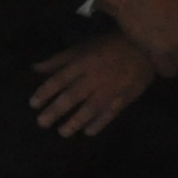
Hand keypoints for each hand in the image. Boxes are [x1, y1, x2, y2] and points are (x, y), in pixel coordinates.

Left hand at [30, 31, 156, 136]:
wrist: (144, 46)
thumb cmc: (107, 45)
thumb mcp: (81, 47)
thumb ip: (58, 60)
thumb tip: (33, 68)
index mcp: (82, 62)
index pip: (59, 79)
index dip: (45, 92)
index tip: (33, 104)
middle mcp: (95, 76)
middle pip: (72, 96)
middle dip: (56, 110)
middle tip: (42, 123)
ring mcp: (111, 87)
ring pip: (91, 107)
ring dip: (76, 121)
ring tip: (63, 132)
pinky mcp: (126, 96)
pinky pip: (111, 112)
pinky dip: (100, 123)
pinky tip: (88, 132)